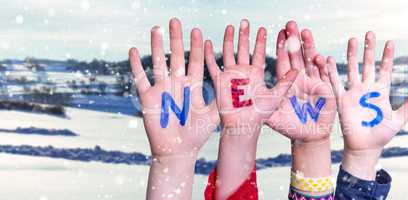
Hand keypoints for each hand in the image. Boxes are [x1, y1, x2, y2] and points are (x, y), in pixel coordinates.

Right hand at [129, 18, 218, 157]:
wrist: (178, 150)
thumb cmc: (197, 134)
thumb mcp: (214, 114)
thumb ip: (222, 99)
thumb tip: (238, 86)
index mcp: (193, 85)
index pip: (195, 61)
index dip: (196, 47)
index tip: (198, 31)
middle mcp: (177, 84)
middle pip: (176, 57)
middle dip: (176, 39)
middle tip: (175, 21)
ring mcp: (162, 89)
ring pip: (159, 62)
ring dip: (156, 46)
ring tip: (156, 28)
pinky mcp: (148, 98)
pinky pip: (141, 79)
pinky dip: (137, 65)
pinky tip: (134, 50)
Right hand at [204, 19, 297, 198]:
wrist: (244, 126)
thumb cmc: (260, 115)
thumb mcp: (277, 96)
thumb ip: (286, 82)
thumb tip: (298, 69)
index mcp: (256, 74)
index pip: (259, 53)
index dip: (261, 41)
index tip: (264, 28)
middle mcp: (243, 73)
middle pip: (243, 49)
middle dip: (244, 36)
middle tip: (245, 22)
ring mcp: (230, 76)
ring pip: (229, 53)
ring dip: (229, 40)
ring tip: (230, 26)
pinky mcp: (220, 81)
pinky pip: (213, 65)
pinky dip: (209, 54)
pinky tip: (206, 42)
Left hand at [267, 21, 335, 141]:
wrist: (308, 136)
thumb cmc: (290, 126)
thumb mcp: (274, 117)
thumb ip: (263, 108)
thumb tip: (249, 102)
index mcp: (288, 82)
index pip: (284, 61)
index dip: (282, 47)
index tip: (279, 33)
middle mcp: (301, 78)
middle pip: (298, 55)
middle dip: (295, 40)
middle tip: (291, 24)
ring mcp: (315, 82)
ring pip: (312, 61)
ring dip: (310, 47)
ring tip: (306, 33)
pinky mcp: (326, 90)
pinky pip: (327, 76)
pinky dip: (326, 67)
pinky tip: (324, 58)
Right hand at [315, 32, 407, 179]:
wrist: (365, 147)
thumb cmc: (382, 135)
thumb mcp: (399, 120)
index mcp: (381, 92)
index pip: (385, 69)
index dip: (387, 56)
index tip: (390, 42)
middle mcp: (367, 89)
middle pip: (368, 64)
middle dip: (369, 49)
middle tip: (370, 33)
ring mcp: (354, 93)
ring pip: (353, 69)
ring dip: (352, 54)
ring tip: (352, 39)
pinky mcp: (342, 100)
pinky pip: (336, 83)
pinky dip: (332, 72)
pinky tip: (329, 60)